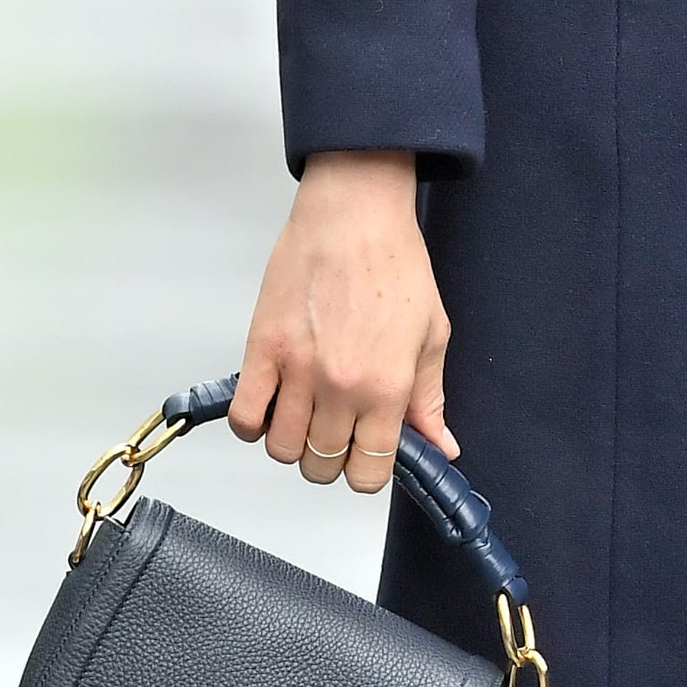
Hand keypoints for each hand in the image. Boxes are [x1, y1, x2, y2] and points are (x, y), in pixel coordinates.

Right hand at [229, 149, 456, 491]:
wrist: (354, 213)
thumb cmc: (394, 263)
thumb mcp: (432, 333)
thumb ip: (430, 399)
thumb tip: (440, 447)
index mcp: (387, 387)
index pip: (369, 473)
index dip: (366, 471)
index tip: (365, 454)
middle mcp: (341, 386)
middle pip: (321, 467)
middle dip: (329, 457)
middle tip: (335, 428)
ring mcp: (297, 370)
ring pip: (282, 449)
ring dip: (292, 442)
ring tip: (304, 413)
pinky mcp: (262, 348)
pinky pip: (245, 417)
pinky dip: (253, 423)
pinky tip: (271, 403)